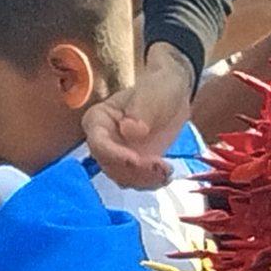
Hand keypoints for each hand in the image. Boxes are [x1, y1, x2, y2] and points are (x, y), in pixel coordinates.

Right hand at [84, 44, 195, 189]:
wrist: (173, 95)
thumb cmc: (158, 88)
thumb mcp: (153, 94)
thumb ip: (141, 110)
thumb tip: (129, 131)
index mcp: (98, 119)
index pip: (97, 142)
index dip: (113, 155)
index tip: (135, 160)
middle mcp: (103, 141)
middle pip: (109, 165)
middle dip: (134, 171)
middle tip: (160, 167)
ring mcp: (117, 155)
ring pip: (122, 177)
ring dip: (144, 179)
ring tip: (167, 170)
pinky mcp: (133, 166)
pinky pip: (137, 181)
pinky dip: (151, 182)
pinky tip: (167, 173)